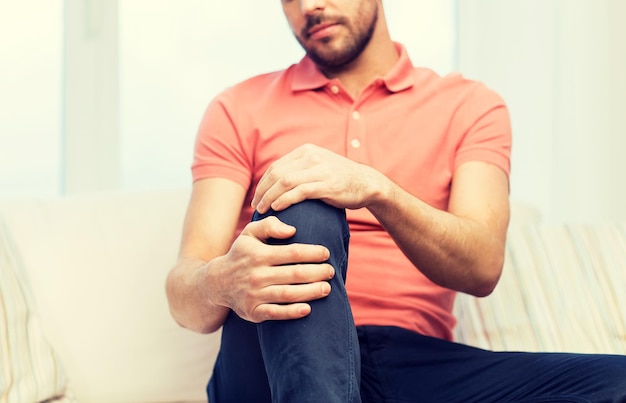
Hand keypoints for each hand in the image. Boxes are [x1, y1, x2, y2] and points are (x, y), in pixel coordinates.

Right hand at [205, 215, 334, 322]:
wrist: (217, 283)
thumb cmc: (241, 255)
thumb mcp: (249, 234)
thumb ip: (269, 226)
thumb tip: (292, 230)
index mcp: (258, 255)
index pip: (292, 253)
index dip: (312, 253)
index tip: (326, 253)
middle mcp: (256, 275)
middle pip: (294, 274)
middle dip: (317, 273)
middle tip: (331, 271)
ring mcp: (254, 295)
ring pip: (288, 294)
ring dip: (311, 292)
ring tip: (327, 288)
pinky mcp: (253, 312)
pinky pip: (276, 313)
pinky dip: (292, 312)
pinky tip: (308, 308)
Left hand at [251, 143, 386, 213]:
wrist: (367, 183)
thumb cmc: (340, 179)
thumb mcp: (319, 165)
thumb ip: (300, 169)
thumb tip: (276, 181)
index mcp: (306, 151)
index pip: (276, 166)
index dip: (263, 183)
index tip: (257, 197)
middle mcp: (312, 156)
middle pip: (277, 173)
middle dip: (262, 191)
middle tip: (256, 206)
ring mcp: (320, 169)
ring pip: (285, 182)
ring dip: (270, 197)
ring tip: (263, 210)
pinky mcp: (327, 184)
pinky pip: (299, 192)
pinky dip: (284, 200)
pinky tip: (277, 208)